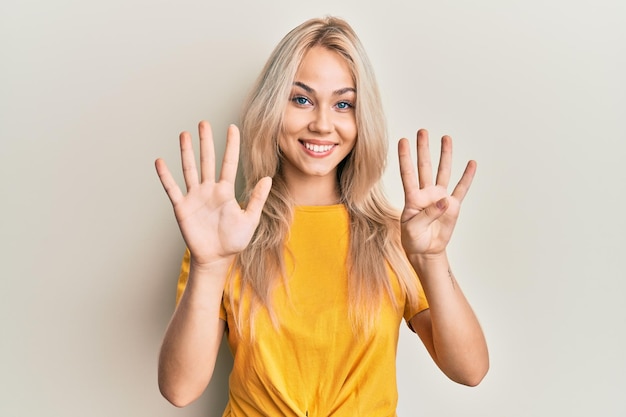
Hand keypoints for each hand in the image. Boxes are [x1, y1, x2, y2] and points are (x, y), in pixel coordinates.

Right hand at [155, 121, 271, 266]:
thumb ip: (257, 199)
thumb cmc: (234, 240)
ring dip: (186, 152)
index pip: (229, 163)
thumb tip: (267, 179)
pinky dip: (166, 176)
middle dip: (206, 142)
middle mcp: (209, 189)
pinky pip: (172, 189)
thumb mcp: (250, 219)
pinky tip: (161, 162)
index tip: (232, 127)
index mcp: (226, 191)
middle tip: (204, 123)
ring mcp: (195, 197)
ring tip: (184, 134)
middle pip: (207, 161)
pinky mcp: (182, 207)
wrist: (216, 258)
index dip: (231, 146)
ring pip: (190, 169)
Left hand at [398, 129, 475, 257]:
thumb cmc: (414, 239)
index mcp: (412, 198)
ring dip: (445, 155)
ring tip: (446, 138)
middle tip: (422, 131)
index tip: (403, 140)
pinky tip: (471, 163)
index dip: (404, 157)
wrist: (426, 251)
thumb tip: (445, 200)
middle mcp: (426, 194)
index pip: (407, 174)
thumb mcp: (413, 229)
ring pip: (443, 172)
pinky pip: (461, 189)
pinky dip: (467, 176)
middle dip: (423, 149)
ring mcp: (439, 198)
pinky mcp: (452, 206)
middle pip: (424, 167)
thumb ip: (427, 214)